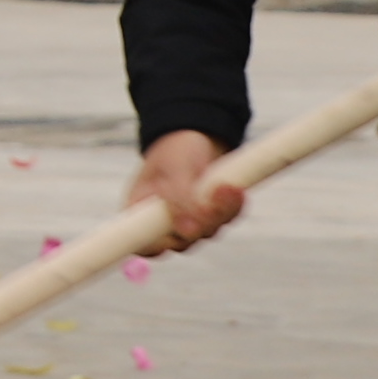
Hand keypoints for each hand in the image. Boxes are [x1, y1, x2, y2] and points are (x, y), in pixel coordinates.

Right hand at [140, 130, 248, 250]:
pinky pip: (224, 221)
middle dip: (201, 224)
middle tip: (215, 197)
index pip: (142, 243)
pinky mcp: (210, 213)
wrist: (201, 131)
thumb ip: (180, 201)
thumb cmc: (177, 146)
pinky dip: (232, 208)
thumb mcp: (175, 169)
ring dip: (220, 213)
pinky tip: (237, 191)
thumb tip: (190, 233)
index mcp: (141, 209)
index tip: (172, 238)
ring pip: (206, 233)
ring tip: (228, 187)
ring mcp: (188, 218)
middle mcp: (162, 219)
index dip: (156, 247)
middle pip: (181, 242)